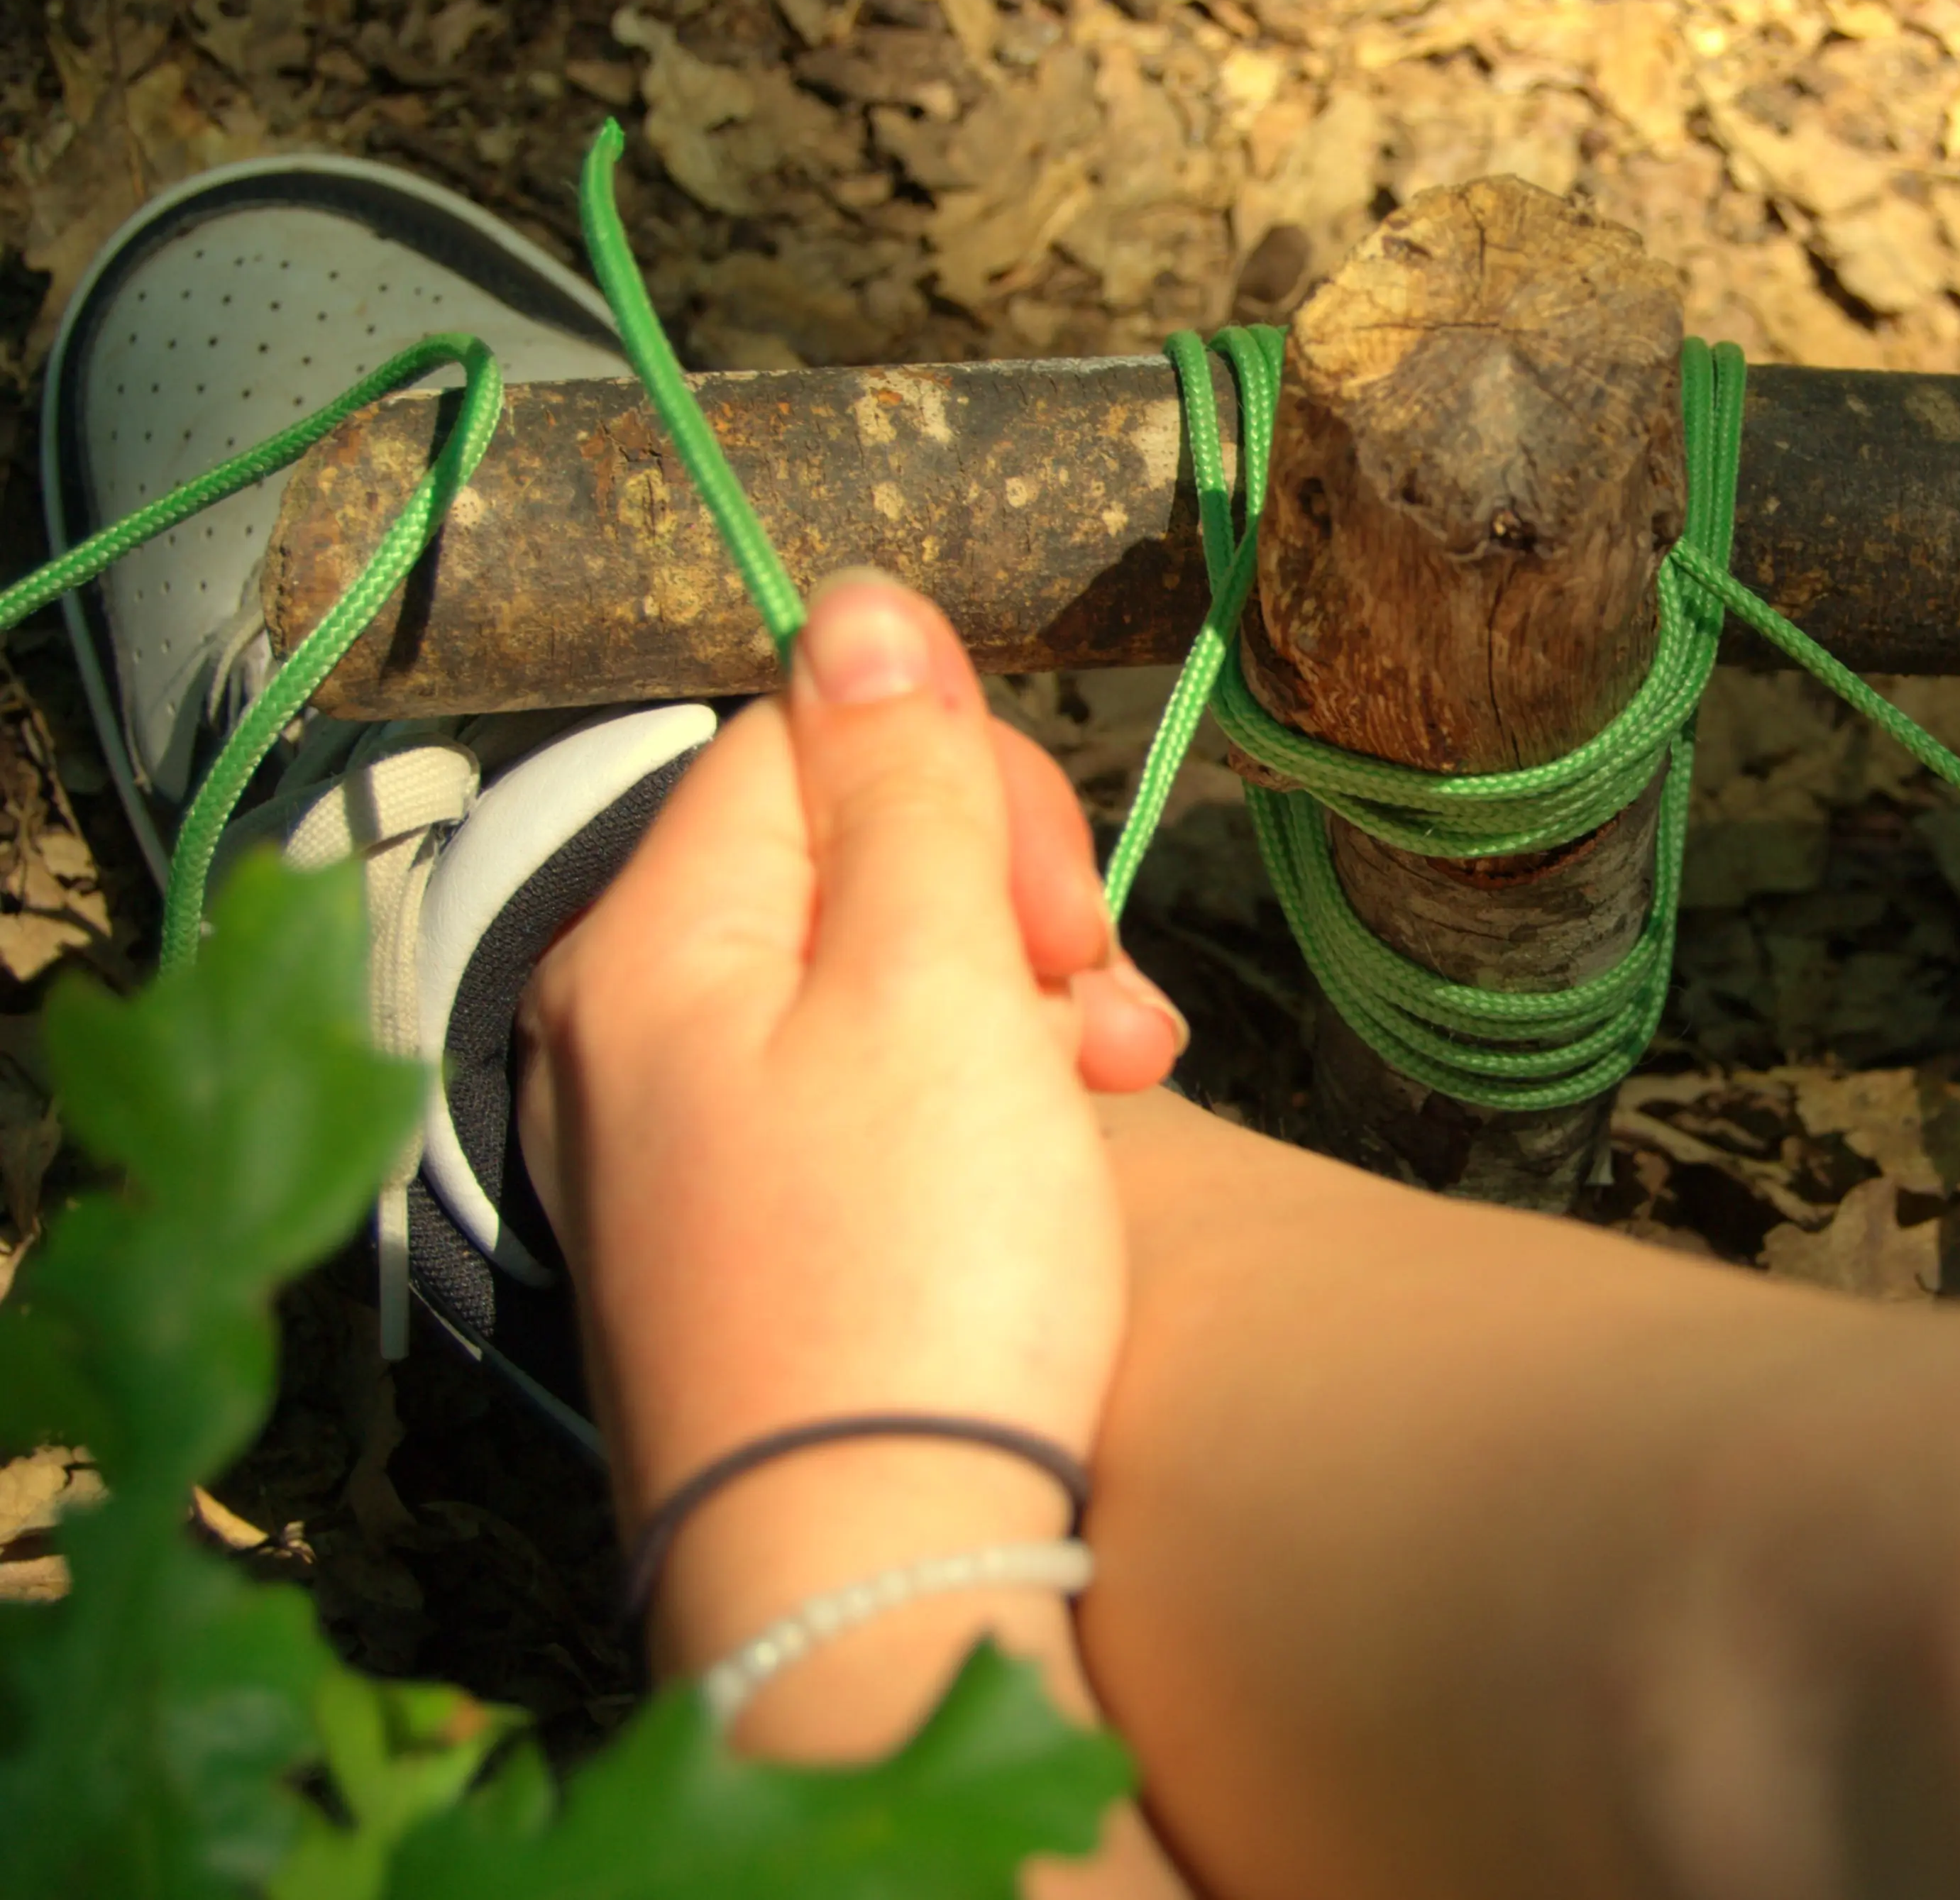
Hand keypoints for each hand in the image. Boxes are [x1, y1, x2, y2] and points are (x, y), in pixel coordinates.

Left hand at [520, 568, 1182, 1759]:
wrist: (872, 1576)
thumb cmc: (910, 1270)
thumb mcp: (933, 981)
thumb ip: (905, 786)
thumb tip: (856, 599)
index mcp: (651, 941)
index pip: (805, 738)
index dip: (959, 787)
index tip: (1051, 911)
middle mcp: (635, 1029)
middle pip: (845, 856)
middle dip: (1003, 901)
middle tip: (1090, 1013)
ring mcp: (690, 1145)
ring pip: (880, 977)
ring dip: (1019, 1002)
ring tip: (1108, 1094)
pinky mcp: (755, 1237)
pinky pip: (874, 1094)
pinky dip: (981, 1097)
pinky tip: (1057, 1153)